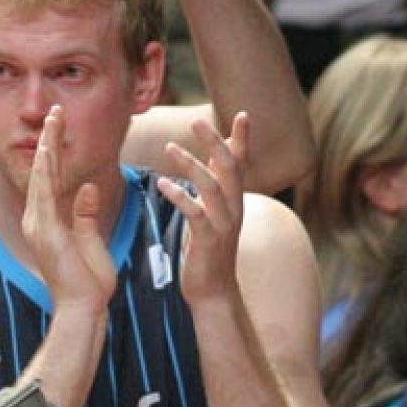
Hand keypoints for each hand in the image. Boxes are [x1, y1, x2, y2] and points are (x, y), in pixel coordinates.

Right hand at [22, 105, 116, 312]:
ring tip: (52, 120)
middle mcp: (37, 220)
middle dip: (48, 140)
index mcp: (47, 222)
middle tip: (54, 111)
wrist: (83, 309)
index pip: (49, 179)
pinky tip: (47, 149)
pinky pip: (43, 194)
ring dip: (46, 146)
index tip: (59, 128)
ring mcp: (38, 225)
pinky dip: (45, 170)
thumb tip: (89, 188)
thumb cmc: (89, 283)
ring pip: (41, 176)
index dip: (53, 152)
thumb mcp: (91, 240)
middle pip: (42, 171)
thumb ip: (86, 214)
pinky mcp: (45, 232)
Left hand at [156, 113, 247, 303]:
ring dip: (192, 164)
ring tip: (170, 147)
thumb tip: (215, 158)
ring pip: (212, 187)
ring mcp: (223, 225)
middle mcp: (234, 208)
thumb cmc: (209, 251)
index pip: (241, 164)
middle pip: (229, 168)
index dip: (242, 140)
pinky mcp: (208, 240)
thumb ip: (215, 186)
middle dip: (215, 143)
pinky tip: (163, 183)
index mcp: (234, 201)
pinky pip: (196, 213)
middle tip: (196, 121)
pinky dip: (180, 196)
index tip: (244, 114)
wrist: (214, 292)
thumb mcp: (215, 214)